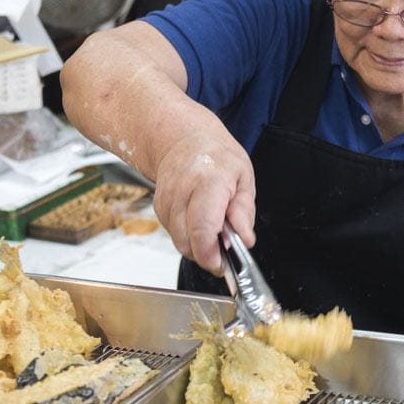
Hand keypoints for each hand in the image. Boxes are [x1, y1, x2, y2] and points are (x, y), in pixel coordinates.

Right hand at [151, 130, 255, 275]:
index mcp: (210, 181)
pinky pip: (173, 234)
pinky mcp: (158, 207)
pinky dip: (188, 237)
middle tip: (224, 253)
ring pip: (179, 241)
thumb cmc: (218, 157)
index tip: (223, 264)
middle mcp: (183, 190)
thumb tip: (245, 239)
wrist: (184, 139)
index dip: (211, 254)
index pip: (203, 228)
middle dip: (206, 255)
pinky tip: (199, 223)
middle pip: (187, 240)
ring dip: (197, 248)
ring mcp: (167, 199)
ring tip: (214, 234)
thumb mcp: (244, 177)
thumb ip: (244, 211)